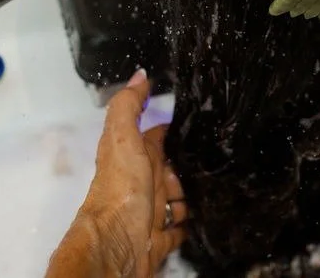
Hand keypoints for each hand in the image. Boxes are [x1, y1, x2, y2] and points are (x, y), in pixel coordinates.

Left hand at [51, 69, 186, 276]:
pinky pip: (178, 228)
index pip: (155, 135)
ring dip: (189, 193)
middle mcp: (140, 181)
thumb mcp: (121, 137)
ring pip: (177, 196)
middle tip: (201, 161)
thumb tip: (140, 75)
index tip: (191, 117)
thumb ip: (128, 105)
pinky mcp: (159, 235)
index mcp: (132, 155)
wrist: (118, 244)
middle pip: (170, 166)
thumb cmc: (120, 191)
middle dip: (186, 162)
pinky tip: (195, 218)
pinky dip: (187, 223)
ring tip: (197, 192)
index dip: (170, 126)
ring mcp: (150, 209)